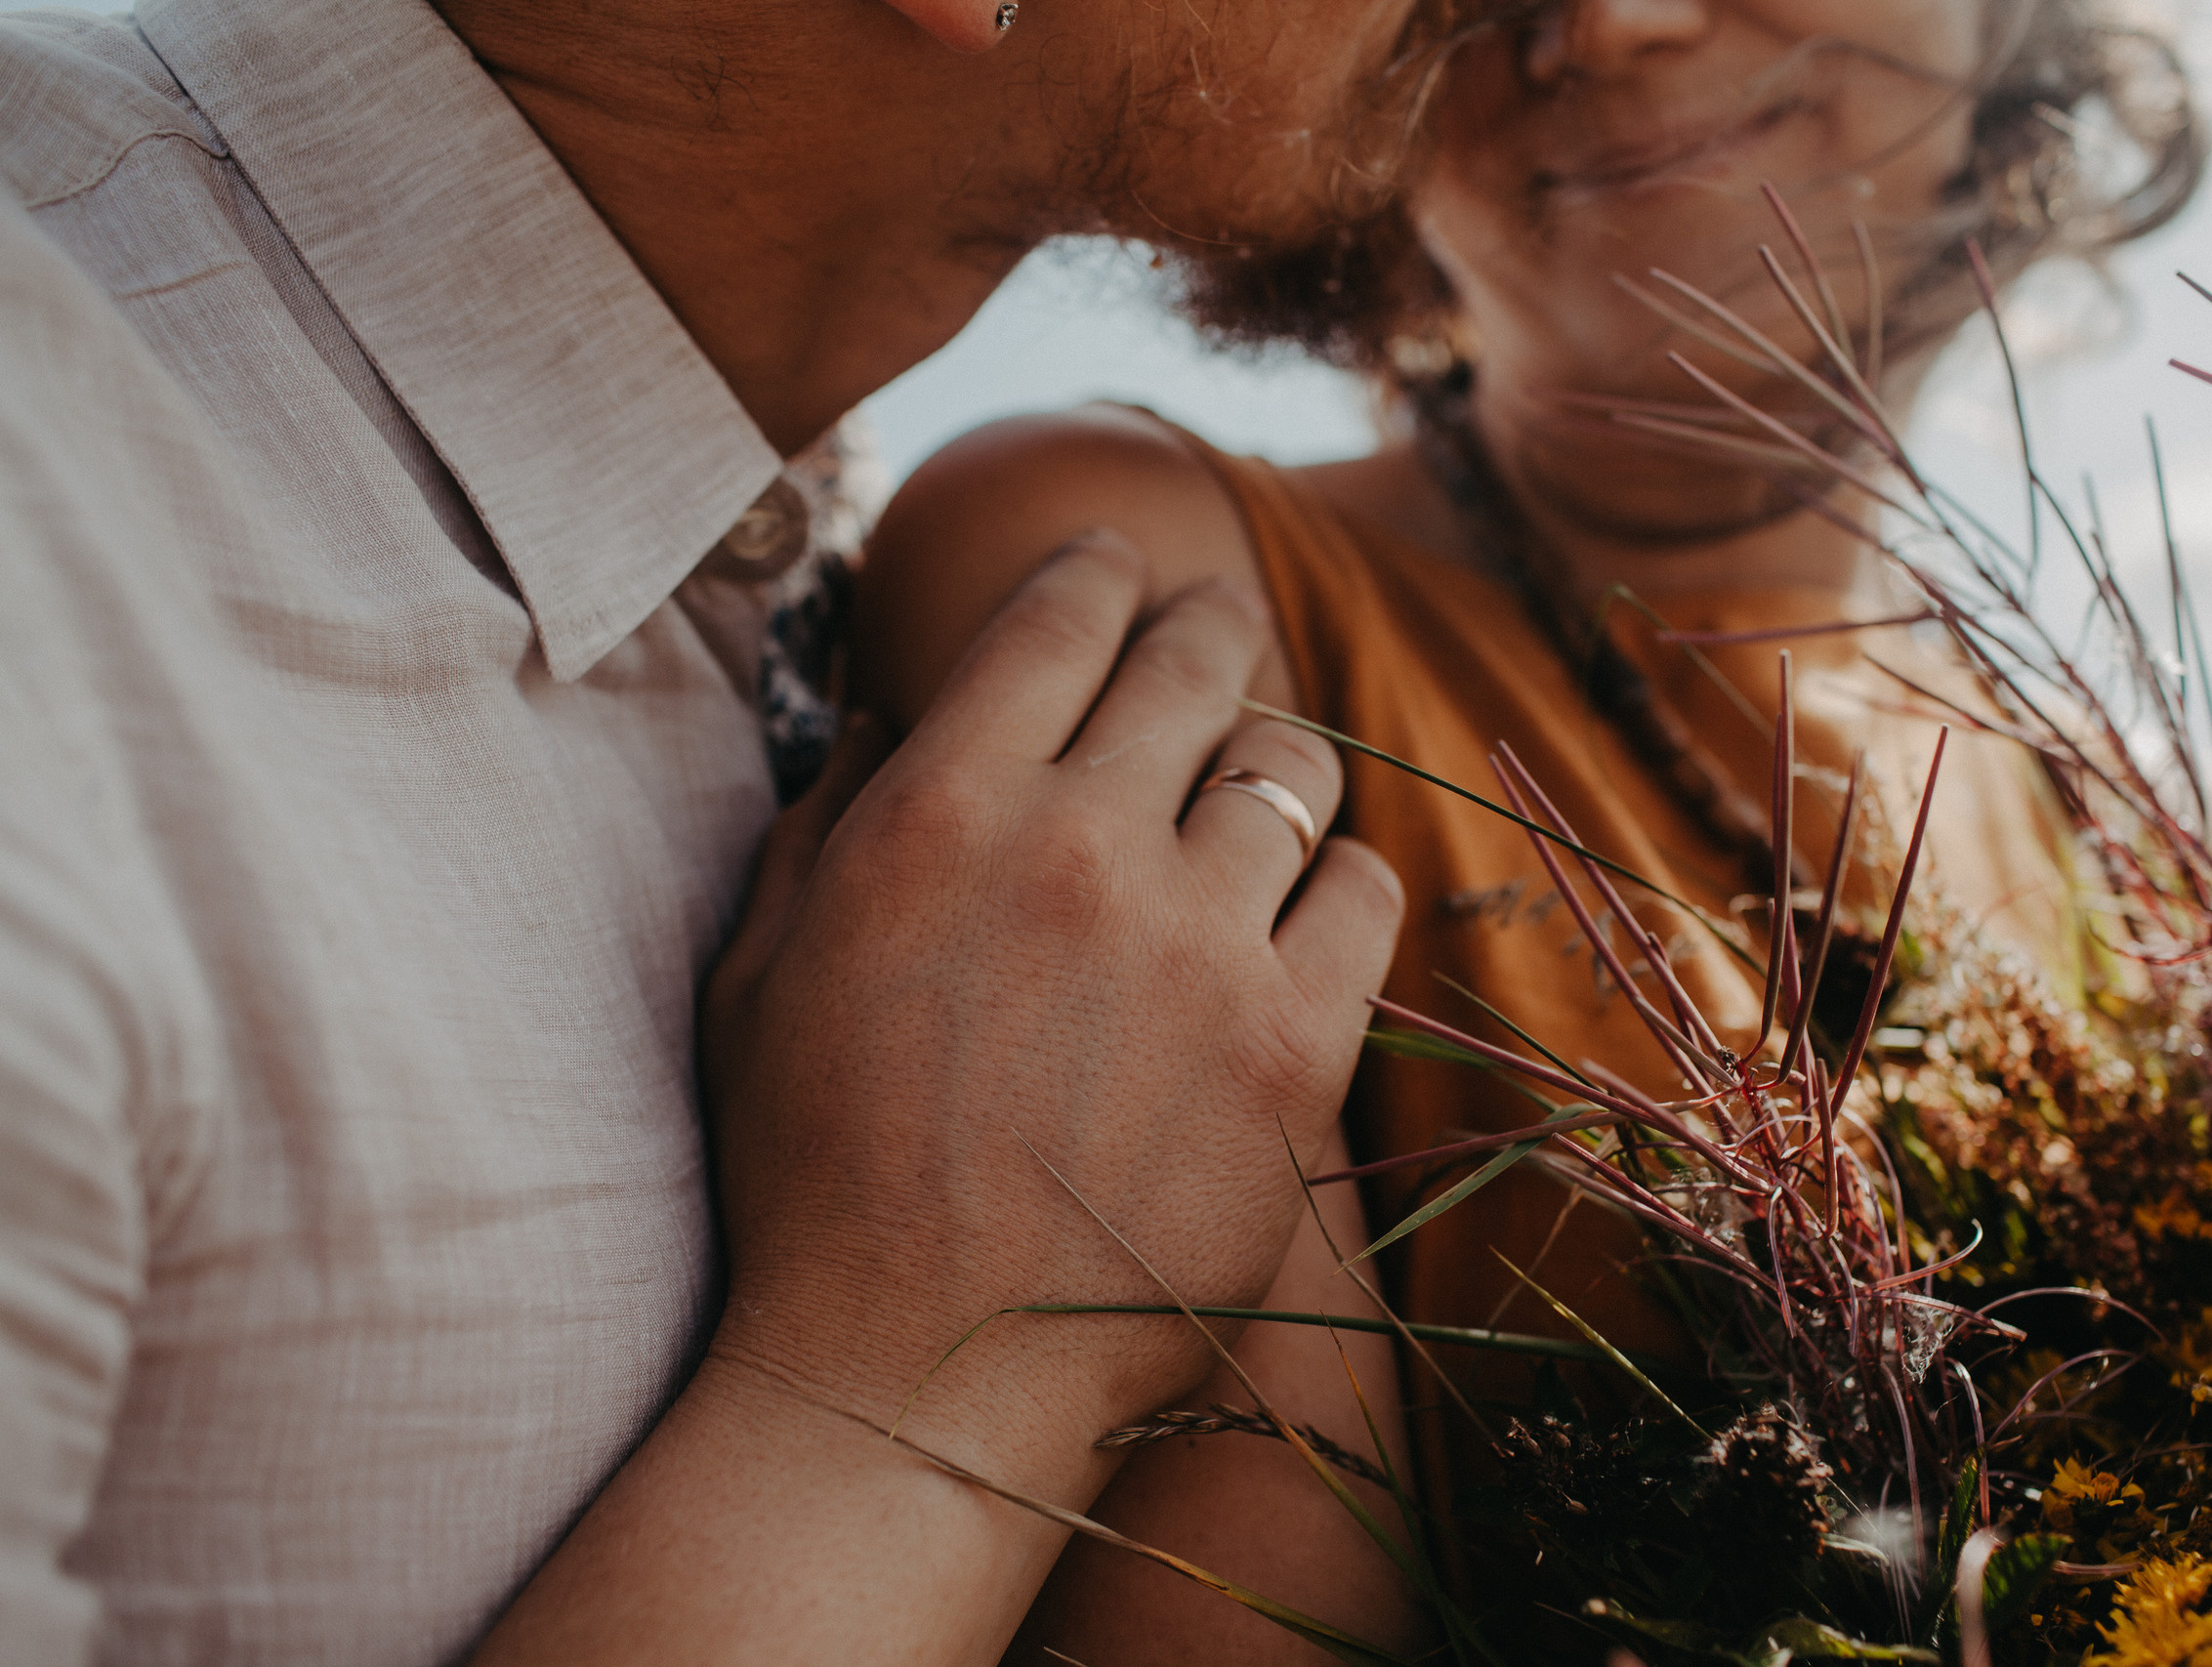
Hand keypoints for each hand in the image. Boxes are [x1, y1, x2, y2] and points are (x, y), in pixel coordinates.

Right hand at [700, 531, 1402, 1477]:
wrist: (913, 1377)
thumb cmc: (810, 1178)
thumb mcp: (761, 974)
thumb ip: (826, 818)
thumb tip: (893, 707)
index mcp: (940, 808)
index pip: (1057, 617)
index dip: (1100, 567)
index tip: (1119, 560)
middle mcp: (1078, 847)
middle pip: (1193, 661)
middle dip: (1208, 622)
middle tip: (1212, 625)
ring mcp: (1198, 946)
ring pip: (1292, 765)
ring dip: (1274, 758)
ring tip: (1257, 784)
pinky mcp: (1291, 1050)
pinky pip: (1364, 893)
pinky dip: (1338, 880)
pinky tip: (1303, 906)